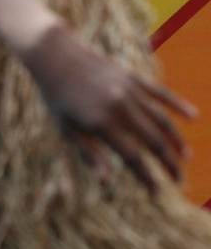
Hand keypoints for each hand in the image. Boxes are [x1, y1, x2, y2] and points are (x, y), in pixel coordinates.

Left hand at [25, 23, 194, 189]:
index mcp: (101, 123)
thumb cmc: (57, 97)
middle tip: (179, 181)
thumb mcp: (66, 128)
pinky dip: (178, 104)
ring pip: (161, 120)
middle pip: (154, 141)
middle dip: (169, 164)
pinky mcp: (132, 77)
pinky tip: (193, 117)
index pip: (132, 158)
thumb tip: (106, 180)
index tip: (156, 193)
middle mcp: (119, 107)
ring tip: (185, 158)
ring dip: (176, 140)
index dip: (146, 177)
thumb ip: (89, 153)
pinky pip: (160, 93)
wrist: (54, 55)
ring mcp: (128, 91)